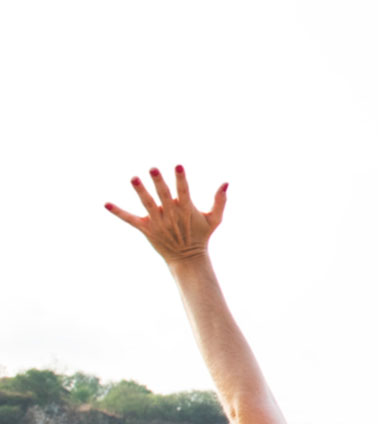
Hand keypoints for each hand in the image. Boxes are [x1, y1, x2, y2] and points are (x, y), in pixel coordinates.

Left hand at [105, 166, 227, 263]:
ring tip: (134, 178)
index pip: (183, 191)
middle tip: (152, 169)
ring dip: (140, 191)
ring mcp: (157, 222)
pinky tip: (105, 204)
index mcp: (186, 209)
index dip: (181, 179)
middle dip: (158, 182)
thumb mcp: (214, 219)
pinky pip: (130, 219)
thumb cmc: (201, 236)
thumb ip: (220, 201)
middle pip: (163, 195)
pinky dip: (118, 212)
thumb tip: (226, 183)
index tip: (178, 166)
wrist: (188, 258)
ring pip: (147, 204)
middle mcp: (170, 214)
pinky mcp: (146, 229)